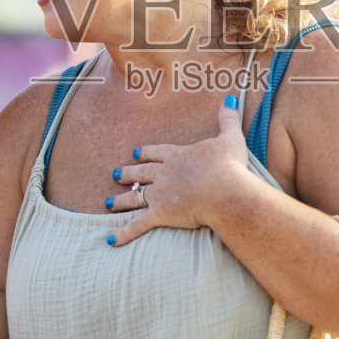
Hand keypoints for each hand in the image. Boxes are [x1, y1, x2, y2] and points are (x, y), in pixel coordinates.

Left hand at [104, 95, 253, 247]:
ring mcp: (160, 194)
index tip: (135, 152)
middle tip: (115, 174)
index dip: (146, 152)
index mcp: (179, 156)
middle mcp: (164, 173)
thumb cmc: (228, 165)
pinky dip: (125, 232)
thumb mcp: (230, 138)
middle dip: (128, 173)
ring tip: (108, 203)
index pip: (157, 152)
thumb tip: (229, 98)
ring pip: (135, 197)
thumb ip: (227, 118)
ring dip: (121, 200)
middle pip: (141, 172)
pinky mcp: (160, 214)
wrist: (224, 190)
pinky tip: (112, 239)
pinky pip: (138, 224)